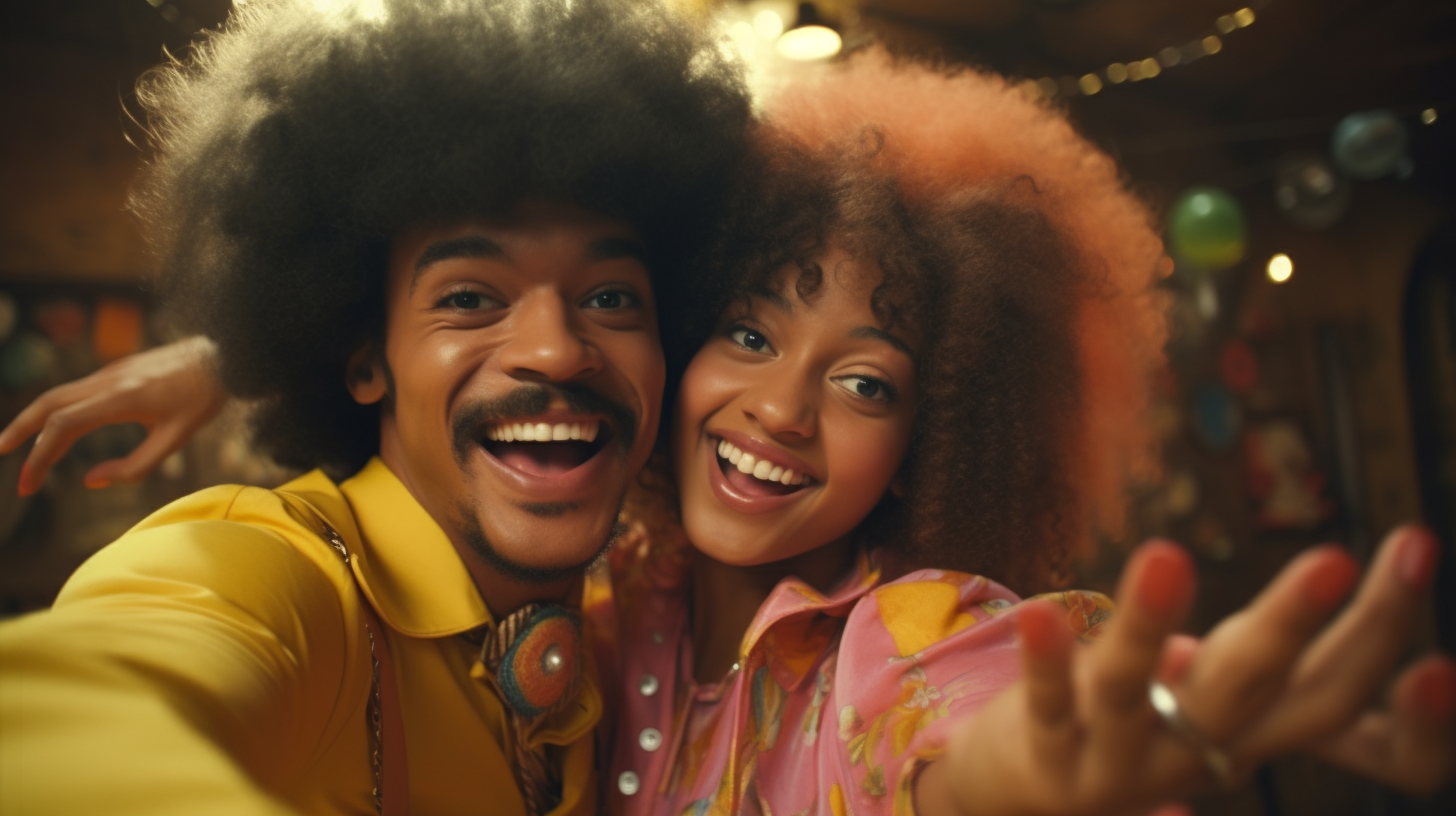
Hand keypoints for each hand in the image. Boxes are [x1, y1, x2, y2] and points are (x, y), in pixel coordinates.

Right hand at [0, 336, 225, 494]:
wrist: (224, 358)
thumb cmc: (204, 399)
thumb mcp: (177, 440)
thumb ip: (136, 466)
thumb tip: (91, 480)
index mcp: (121, 398)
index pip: (63, 425)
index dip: (40, 456)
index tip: (28, 484)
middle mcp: (108, 380)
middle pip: (47, 404)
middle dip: (20, 432)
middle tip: (2, 457)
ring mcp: (109, 372)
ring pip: (57, 394)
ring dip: (32, 420)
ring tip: (16, 446)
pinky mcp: (115, 371)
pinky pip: (75, 391)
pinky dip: (54, 411)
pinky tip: (52, 430)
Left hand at [915, 526, 1453, 815]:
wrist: (1033, 797)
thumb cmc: (1145, 724)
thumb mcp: (1221, 703)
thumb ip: (1271, 660)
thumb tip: (1344, 570)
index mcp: (1256, 731)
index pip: (1337, 705)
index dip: (1399, 687)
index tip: (1435, 633)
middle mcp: (1199, 754)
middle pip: (1254, 692)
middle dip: (1293, 624)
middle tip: (1335, 556)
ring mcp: (1118, 761)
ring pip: (1134, 694)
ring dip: (1150, 624)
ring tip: (1167, 554)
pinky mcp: (1047, 752)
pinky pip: (1047, 704)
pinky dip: (1046, 662)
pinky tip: (1040, 613)